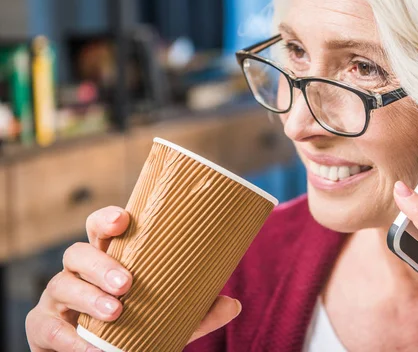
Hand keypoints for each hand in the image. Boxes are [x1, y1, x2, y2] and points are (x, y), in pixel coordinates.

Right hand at [26, 206, 240, 351]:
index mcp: (107, 259)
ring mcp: (57, 298)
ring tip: (114, 312)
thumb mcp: (166, 319)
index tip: (123, 218)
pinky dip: (67, 338)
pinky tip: (87, 347)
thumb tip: (234, 304)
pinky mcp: (43, 327)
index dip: (107, 219)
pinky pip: (47, 327)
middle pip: (78, 252)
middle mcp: (78, 272)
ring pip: (61, 284)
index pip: (100, 229)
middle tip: (127, 283)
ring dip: (87, 297)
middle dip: (100, 264)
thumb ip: (196, 313)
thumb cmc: (131, 326)